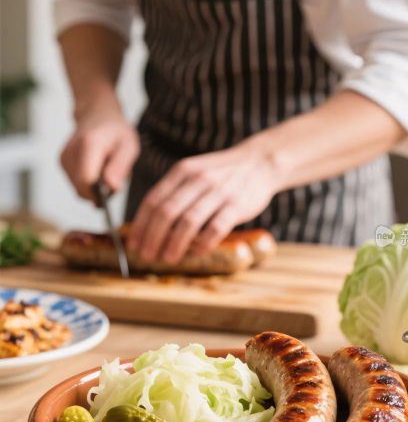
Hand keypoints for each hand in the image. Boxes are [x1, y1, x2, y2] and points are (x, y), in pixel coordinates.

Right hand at [61, 102, 139, 199]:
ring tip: (106, 172)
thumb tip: (113, 188)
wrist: (97, 114)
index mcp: (89, 144)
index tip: (112, 192)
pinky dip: (88, 183)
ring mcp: (64, 157)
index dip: (98, 194)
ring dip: (94, 188)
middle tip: (113, 180)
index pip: (86, 180)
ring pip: (78, 188)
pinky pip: (76, 183)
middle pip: (81, 188)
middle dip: (99, 192)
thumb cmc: (115, 130)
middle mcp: (71, 151)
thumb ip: (120, 166)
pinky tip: (97, 170)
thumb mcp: (129, 146)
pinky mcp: (62, 162)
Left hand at [128, 141, 278, 261]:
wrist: (259, 163)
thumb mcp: (195, 172)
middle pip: (166, 212)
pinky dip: (203, 243)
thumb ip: (175, 192)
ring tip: (168, 258)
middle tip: (147, 255)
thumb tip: (149, 225)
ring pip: (188, 222)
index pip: (153, 200)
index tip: (134, 244)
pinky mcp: (236, 205)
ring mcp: (218, 192)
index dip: (141, 225)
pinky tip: (197, 252)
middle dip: (152, 237)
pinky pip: (215, 228)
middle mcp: (198, 180)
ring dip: (174, 244)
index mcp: (183, 172)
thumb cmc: (222, 174)